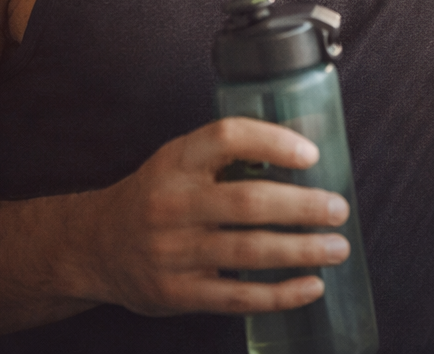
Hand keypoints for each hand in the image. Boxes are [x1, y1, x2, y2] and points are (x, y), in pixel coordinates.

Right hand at [64, 118, 351, 316]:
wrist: (95, 246)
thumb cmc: (156, 197)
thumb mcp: (181, 162)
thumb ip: (233, 154)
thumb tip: (311, 141)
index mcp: (176, 162)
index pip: (227, 137)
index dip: (273, 142)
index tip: (311, 155)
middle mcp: (171, 204)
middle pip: (249, 201)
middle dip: (303, 207)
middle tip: (338, 209)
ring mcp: (172, 252)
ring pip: (249, 251)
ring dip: (302, 250)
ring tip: (337, 247)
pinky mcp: (177, 293)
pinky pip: (238, 297)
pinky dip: (280, 294)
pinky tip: (311, 286)